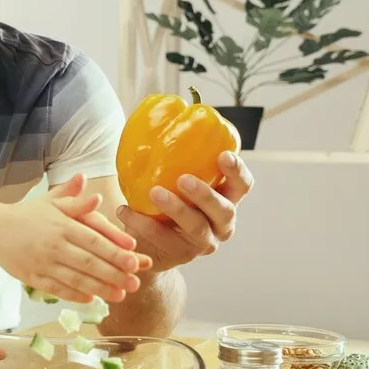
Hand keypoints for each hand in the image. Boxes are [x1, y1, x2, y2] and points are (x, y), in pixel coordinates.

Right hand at [0, 172, 151, 303]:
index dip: (115, 251)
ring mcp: (42, 263)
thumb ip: (73, 198)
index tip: (134, 260)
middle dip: (114, 274)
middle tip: (135, 283)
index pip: (94, 240)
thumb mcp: (51, 202)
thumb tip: (89, 184)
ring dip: (99, 289)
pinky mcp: (32, 277)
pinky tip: (91, 299)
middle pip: (89, 262)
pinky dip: (74, 295)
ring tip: (120, 296)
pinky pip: (56, 289)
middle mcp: (54, 245)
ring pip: (75, 279)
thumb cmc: (27, 215)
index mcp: (62, 225)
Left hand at [116, 151, 253, 272]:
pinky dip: (143, 223)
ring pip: (196, 227)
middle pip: (224, 209)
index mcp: (226, 199)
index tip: (223, 155)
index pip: (242, 185)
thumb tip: (164, 113)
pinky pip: (164, 239)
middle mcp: (222, 223)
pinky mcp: (182, 255)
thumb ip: (176, 160)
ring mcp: (204, 242)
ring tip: (154, 192)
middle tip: (183, 179)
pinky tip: (125, 210)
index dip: (237, 171)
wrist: (149, 245)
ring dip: (176, 208)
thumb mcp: (173, 182)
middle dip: (205, 194)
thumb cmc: (165, 203)